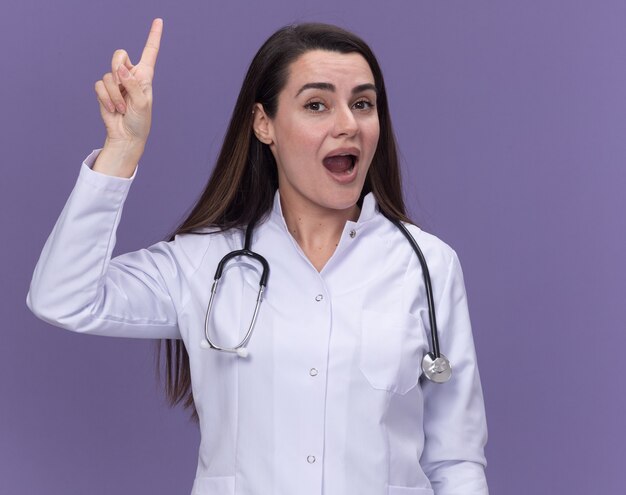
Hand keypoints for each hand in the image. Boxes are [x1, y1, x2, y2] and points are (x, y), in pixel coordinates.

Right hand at [94, 18, 162, 147]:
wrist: (126, 136)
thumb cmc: (139, 121)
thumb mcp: (142, 104)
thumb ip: (133, 85)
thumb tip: (120, 69)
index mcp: (145, 76)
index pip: (150, 52)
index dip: (154, 36)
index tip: (159, 21)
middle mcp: (130, 75)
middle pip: (119, 55)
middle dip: (117, 67)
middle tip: (123, 85)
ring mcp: (116, 82)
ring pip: (108, 75)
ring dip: (114, 94)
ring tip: (121, 108)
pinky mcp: (104, 90)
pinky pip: (99, 85)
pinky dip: (106, 99)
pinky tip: (113, 109)